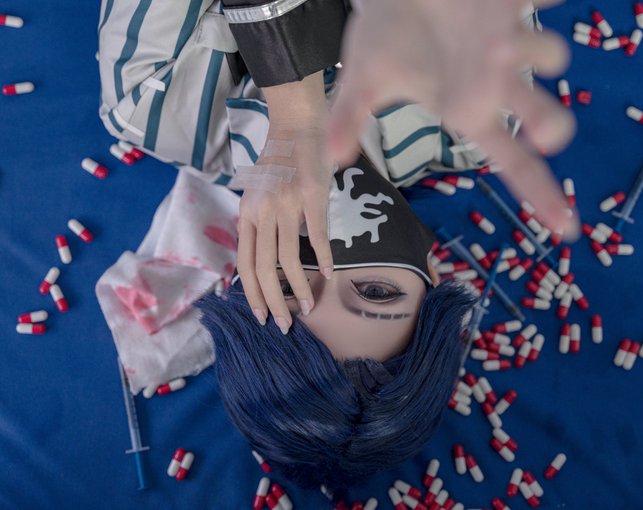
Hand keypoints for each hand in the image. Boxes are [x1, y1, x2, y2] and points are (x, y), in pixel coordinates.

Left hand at [236, 72, 333, 333]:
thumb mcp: (256, 195)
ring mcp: (287, 205)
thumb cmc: (277, 163)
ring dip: (299, 288)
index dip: (252, 294)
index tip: (260, 316)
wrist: (296, 127)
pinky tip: (330, 274)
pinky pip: (318, 236)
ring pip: (289, 258)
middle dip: (273, 302)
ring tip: (308, 307)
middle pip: (263, 268)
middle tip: (284, 325)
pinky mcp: (312, 198)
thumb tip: (263, 260)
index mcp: (247, 214)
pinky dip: (326, 258)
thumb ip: (257, 224)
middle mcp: (262, 212)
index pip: (245, 263)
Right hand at [328, 0, 578, 237]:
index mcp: (467, 110)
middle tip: (545, 134)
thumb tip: (333, 159)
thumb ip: (348, 117)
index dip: (540, 193)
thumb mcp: (362, 78)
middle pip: (542, 117)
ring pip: (549, 56)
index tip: (565, 229)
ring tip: (496, 44)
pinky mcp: (509, 2)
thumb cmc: (386, 36)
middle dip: (548, 124)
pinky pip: (543, 2)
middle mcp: (495, 83)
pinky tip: (527, 1)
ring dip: (536, 53)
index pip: (511, 161)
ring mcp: (509, 41)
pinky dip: (544, 2)